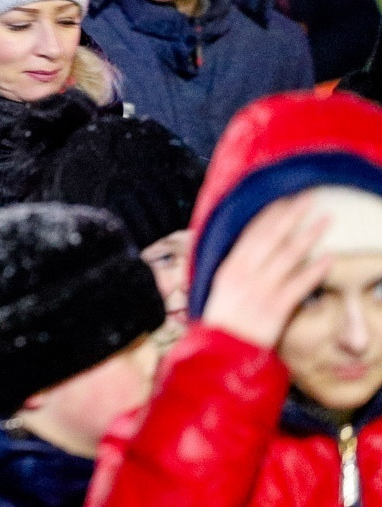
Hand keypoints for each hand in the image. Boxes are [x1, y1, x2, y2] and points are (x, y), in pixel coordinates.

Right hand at [202, 192, 332, 348]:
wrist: (221, 353)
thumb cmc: (221, 322)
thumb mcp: (219, 290)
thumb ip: (233, 270)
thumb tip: (245, 252)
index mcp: (228, 267)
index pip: (251, 233)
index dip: (269, 214)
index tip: (283, 198)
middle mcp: (243, 274)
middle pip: (271, 237)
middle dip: (290, 215)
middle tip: (308, 196)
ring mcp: (260, 290)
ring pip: (287, 256)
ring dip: (308, 235)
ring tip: (326, 219)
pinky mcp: (275, 309)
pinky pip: (299, 286)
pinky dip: (315, 271)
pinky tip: (331, 258)